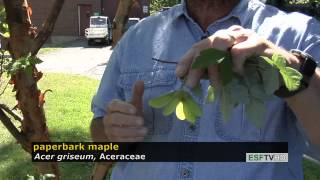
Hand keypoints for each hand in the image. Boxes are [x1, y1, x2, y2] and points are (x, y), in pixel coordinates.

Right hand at [103, 81, 147, 141]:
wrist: (124, 130)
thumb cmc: (130, 115)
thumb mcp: (134, 104)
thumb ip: (136, 93)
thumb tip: (141, 81)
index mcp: (112, 107)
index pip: (114, 105)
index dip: (123, 107)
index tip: (135, 109)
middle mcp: (108, 119)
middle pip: (114, 119)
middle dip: (128, 120)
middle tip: (142, 121)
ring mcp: (109, 131)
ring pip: (116, 131)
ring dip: (131, 131)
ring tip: (145, 131)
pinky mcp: (113, 141)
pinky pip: (120, 141)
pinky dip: (131, 140)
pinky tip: (141, 137)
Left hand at [175, 25, 299, 87]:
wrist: (279, 75)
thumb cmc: (250, 73)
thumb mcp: (225, 72)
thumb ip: (210, 71)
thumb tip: (188, 77)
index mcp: (221, 40)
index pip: (199, 46)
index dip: (187, 59)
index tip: (179, 74)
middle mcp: (230, 34)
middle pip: (206, 45)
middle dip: (196, 66)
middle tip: (191, 85)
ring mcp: (244, 36)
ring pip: (219, 45)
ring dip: (214, 67)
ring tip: (215, 85)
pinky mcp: (258, 41)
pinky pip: (239, 51)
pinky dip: (235, 66)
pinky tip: (238, 74)